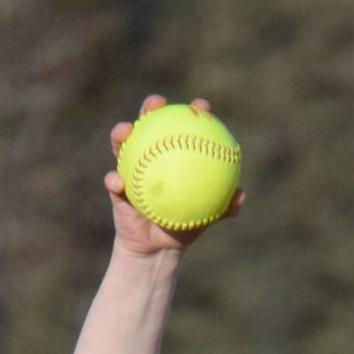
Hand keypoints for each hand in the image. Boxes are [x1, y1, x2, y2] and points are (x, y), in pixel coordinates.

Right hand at [105, 95, 244, 255]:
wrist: (158, 249)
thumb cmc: (184, 227)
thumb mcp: (206, 218)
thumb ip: (223, 207)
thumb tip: (241, 196)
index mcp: (174, 154)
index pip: (183, 126)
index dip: (192, 111)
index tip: (201, 106)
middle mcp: (151, 154)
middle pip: (149, 122)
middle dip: (152, 106)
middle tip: (158, 104)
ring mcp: (131, 168)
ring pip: (123, 144)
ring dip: (121, 132)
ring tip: (126, 131)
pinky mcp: (117, 188)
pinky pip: (113, 182)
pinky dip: (113, 181)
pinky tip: (117, 182)